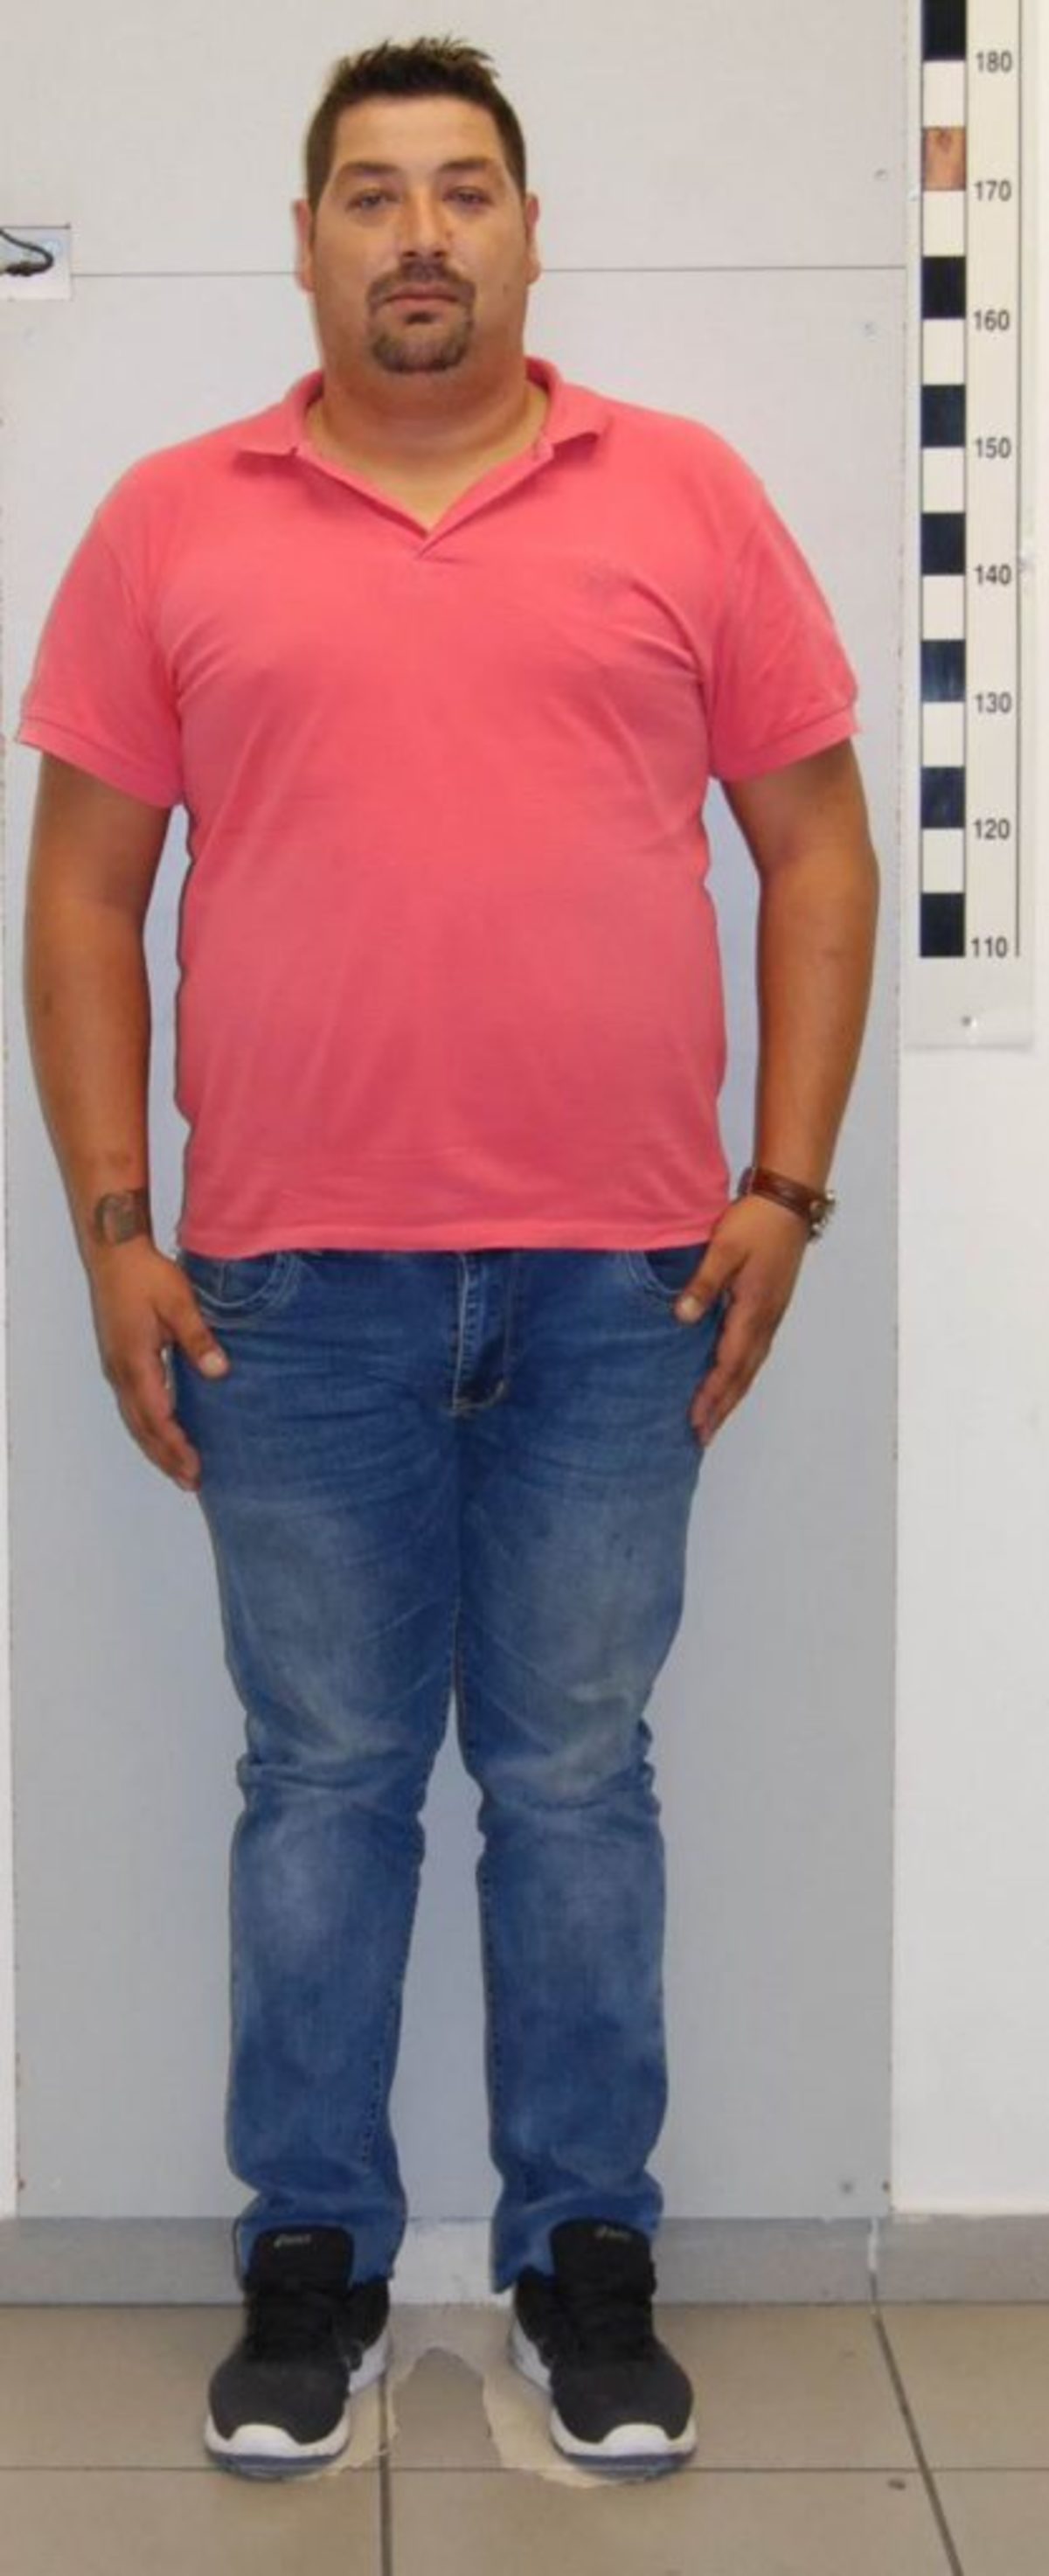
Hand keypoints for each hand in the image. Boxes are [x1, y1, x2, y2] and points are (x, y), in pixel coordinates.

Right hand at [86, 1238, 228, 1489]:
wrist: (115, 1254)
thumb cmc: (147, 1275)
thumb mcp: (179, 1302)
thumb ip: (198, 1339)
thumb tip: (219, 1371)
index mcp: (136, 1362)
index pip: (158, 1417)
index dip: (176, 1446)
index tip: (195, 1468)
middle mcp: (122, 1372)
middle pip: (143, 1428)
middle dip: (166, 1457)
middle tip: (191, 1482)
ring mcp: (118, 1368)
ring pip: (136, 1419)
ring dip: (157, 1446)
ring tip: (179, 1470)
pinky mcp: (120, 1360)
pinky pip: (135, 1405)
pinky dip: (150, 1427)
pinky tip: (166, 1432)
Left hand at [675, 1195, 809, 1443]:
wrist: (789, 1202)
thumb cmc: (755, 1222)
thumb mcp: (724, 1247)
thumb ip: (703, 1283)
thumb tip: (682, 1318)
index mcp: (753, 1310)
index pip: (728, 1364)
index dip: (710, 1395)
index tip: (694, 1422)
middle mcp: (765, 1321)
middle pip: (742, 1376)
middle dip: (721, 1408)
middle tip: (701, 1437)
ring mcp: (771, 1316)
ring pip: (750, 1367)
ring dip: (732, 1396)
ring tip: (714, 1420)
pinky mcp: (770, 1307)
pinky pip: (754, 1352)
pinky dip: (740, 1375)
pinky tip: (730, 1381)